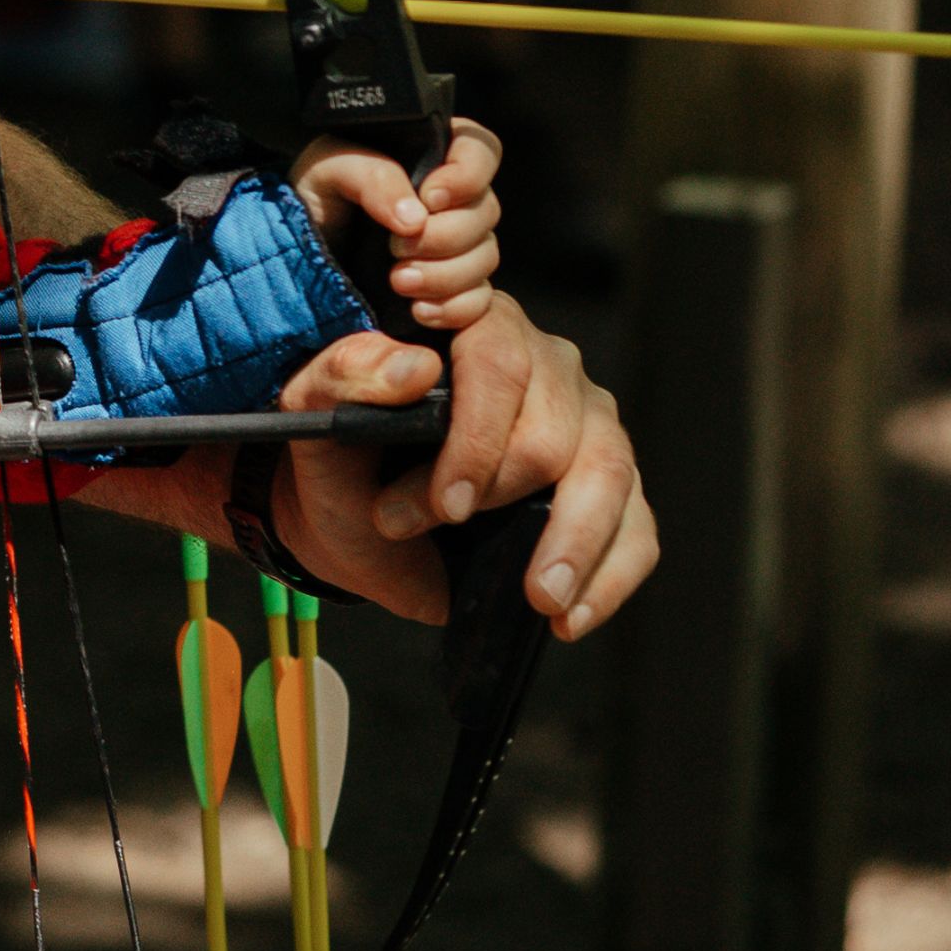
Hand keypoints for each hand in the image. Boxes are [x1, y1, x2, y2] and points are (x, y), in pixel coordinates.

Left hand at [293, 119, 500, 331]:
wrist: (294, 254)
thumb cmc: (316, 197)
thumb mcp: (329, 168)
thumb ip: (374, 176)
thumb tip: (415, 217)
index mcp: (431, 157)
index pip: (480, 152)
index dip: (467, 175)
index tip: (429, 198)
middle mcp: (452, 201)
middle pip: (485, 212)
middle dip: (444, 236)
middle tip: (395, 249)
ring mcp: (455, 247)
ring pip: (485, 258)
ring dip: (445, 275)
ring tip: (397, 281)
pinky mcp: (451, 290)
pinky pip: (479, 301)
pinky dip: (454, 308)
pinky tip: (419, 309)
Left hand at [325, 293, 655, 638]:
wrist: (355, 524)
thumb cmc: (340, 457)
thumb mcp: (313, 412)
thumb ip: (343, 375)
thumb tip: (413, 368)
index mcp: (479, 333)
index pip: (499, 363)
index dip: (478, 436)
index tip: (447, 503)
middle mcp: (547, 370)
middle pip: (558, 429)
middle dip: (502, 495)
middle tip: (445, 534)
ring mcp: (587, 429)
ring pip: (610, 475)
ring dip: (575, 544)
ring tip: (538, 598)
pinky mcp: (607, 491)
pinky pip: (637, 529)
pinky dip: (610, 579)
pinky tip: (569, 617)